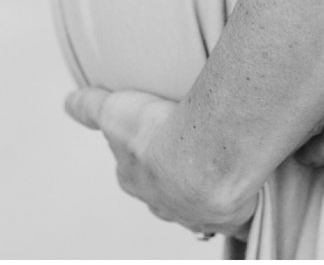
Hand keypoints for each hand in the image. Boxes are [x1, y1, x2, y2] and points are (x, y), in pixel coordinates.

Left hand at [63, 87, 256, 240]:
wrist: (203, 158)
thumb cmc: (161, 134)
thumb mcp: (116, 111)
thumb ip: (93, 106)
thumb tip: (68, 101)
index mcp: (138, 179)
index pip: (136, 172)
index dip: (146, 159)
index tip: (160, 143)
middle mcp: (164, 202)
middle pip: (166, 195)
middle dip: (176, 182)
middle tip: (195, 159)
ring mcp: (196, 214)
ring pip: (199, 210)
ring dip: (210, 196)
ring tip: (227, 175)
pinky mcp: (230, 219)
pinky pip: (238, 223)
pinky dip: (244, 216)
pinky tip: (254, 203)